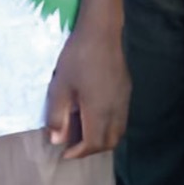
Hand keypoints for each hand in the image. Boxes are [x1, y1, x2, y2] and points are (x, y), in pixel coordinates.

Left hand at [46, 23, 129, 158]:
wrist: (101, 31)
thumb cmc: (78, 57)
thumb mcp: (60, 86)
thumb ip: (57, 115)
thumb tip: (57, 140)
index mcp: (99, 110)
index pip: (94, 143)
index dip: (79, 153)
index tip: (64, 153)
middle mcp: (116, 109)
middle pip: (110, 141)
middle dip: (92, 149)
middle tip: (74, 145)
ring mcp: (124, 99)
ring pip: (119, 130)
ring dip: (103, 138)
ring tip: (84, 132)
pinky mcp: (126, 90)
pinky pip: (121, 118)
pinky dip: (109, 126)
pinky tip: (95, 114)